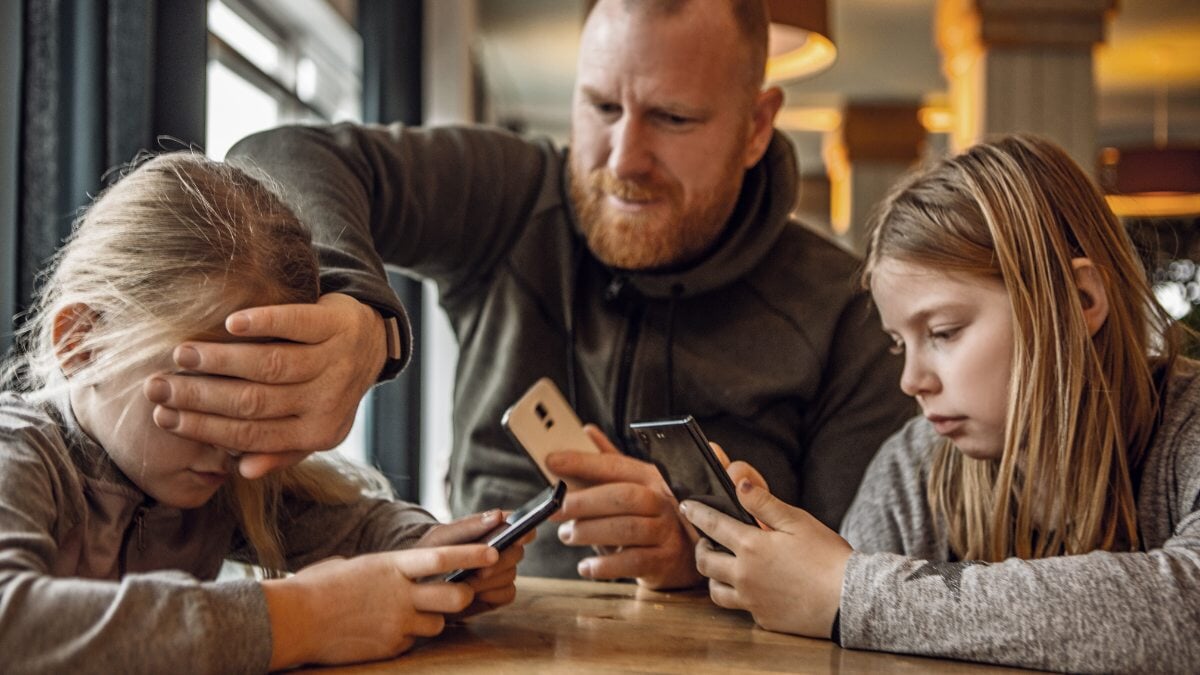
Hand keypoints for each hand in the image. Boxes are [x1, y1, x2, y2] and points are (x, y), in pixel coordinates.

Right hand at [143, 293, 386, 478]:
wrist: (371, 342)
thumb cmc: (326, 388)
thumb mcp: (311, 427)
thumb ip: (280, 450)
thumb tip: (240, 471)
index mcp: (317, 432)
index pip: (250, 435)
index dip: (204, 428)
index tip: (162, 417)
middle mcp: (328, 399)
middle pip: (254, 401)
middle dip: (200, 395)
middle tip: (157, 386)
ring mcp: (335, 361)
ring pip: (271, 364)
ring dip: (222, 360)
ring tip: (182, 355)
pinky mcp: (337, 325)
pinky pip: (296, 324)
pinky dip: (265, 323)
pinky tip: (233, 323)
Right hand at [263, 544, 497, 668]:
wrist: (291, 620)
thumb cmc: (318, 586)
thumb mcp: (357, 566)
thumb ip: (388, 569)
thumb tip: (405, 573)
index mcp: (391, 565)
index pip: (443, 557)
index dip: (472, 554)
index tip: (496, 550)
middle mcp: (399, 593)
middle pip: (455, 597)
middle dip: (464, 597)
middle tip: (463, 595)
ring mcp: (396, 623)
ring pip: (439, 624)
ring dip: (433, 621)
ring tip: (408, 616)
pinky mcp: (389, 647)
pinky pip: (414, 642)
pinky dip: (408, 638)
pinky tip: (384, 632)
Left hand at [415, 510, 532, 611]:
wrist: (414, 584)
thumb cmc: (429, 554)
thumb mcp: (442, 537)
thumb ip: (469, 526)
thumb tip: (498, 515)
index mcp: (490, 529)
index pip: (518, 524)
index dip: (524, 529)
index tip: (518, 536)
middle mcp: (500, 550)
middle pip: (517, 553)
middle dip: (500, 562)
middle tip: (480, 571)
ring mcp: (500, 572)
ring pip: (511, 575)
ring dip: (491, 581)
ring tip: (468, 584)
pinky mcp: (497, 594)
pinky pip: (508, 594)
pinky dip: (493, 595)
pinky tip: (476, 595)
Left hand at [546, 425, 701, 589]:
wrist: (681, 558)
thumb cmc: (647, 517)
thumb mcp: (632, 486)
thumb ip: (609, 463)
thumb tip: (587, 430)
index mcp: (650, 477)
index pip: (615, 464)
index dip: (582, 461)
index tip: (551, 460)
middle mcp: (662, 501)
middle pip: (624, 496)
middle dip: (585, 501)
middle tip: (555, 509)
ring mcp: (666, 531)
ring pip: (628, 529)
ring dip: (590, 532)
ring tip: (567, 535)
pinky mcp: (664, 560)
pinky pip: (633, 562)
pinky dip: (605, 566)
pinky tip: (585, 567)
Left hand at [680, 478, 851, 638]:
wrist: (850, 599)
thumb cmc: (827, 557)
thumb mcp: (797, 521)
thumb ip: (764, 503)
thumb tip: (738, 483)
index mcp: (751, 546)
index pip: (712, 525)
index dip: (696, 513)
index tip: (686, 506)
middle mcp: (744, 575)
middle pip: (705, 561)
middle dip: (701, 547)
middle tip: (705, 540)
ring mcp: (751, 600)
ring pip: (715, 590)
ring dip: (713, 576)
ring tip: (722, 567)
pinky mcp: (764, 618)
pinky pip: (741, 607)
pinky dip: (739, 596)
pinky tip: (751, 588)